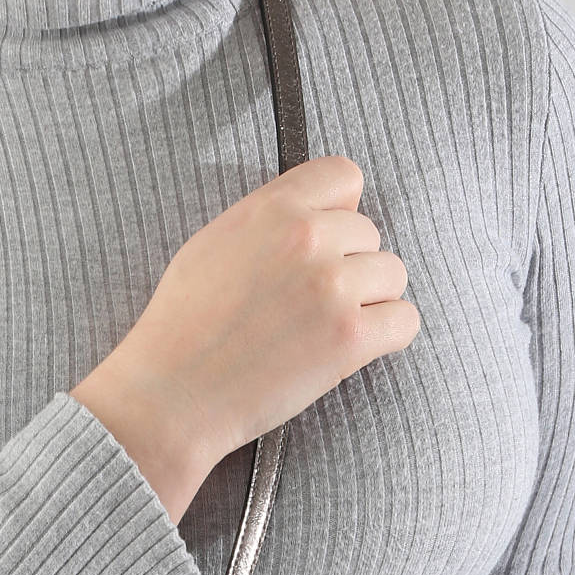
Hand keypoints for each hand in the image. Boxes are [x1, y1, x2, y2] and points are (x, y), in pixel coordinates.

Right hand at [70, 154, 419, 523]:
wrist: (169, 397)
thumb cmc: (180, 330)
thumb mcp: (211, 246)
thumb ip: (268, 223)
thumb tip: (315, 218)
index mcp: (272, 208)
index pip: (345, 177)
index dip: (340, 212)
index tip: (322, 245)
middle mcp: (308, 237)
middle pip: (371, 235)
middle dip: (349, 267)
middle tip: (309, 308)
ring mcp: (332, 287)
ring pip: (393, 275)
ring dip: (370, 302)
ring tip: (326, 331)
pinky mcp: (349, 338)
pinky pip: (405, 322)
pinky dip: (387, 336)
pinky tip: (352, 350)